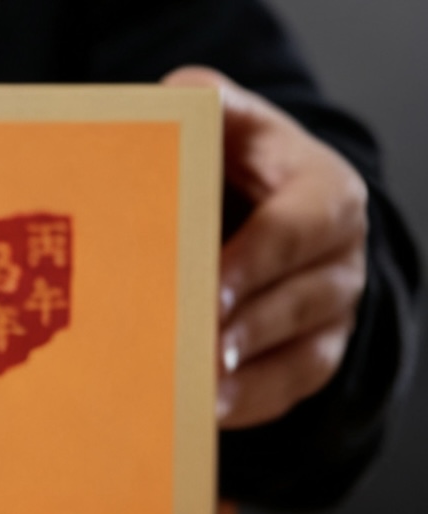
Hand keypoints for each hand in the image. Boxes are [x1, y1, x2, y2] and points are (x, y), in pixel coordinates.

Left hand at [163, 66, 368, 429]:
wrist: (262, 205)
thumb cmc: (234, 160)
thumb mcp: (227, 122)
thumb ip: (205, 105)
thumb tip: (173, 100)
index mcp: (325, 189)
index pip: (298, 225)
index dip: (255, 260)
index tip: (208, 287)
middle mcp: (341, 254)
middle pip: (302, 296)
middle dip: (247, 325)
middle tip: (194, 348)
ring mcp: (334, 309)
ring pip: (302, 349)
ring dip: (246, 372)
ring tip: (194, 388)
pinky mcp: (314, 353)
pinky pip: (292, 387)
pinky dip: (250, 402)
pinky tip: (205, 413)